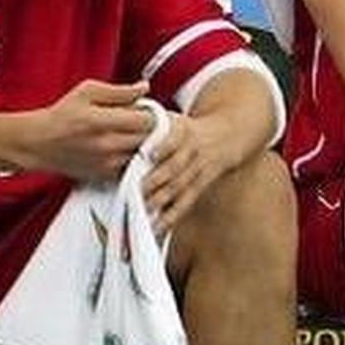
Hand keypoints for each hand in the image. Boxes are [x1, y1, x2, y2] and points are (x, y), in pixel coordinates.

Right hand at [20, 80, 154, 180]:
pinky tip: (127, 147)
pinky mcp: (106, 176)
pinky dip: (136, 158)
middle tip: (147, 121)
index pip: (147, 121)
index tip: (149, 110)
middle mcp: (107, 146)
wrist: (39, 144)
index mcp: (102, 122)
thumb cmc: (63, 114)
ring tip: (136, 133)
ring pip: (144, 154)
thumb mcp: (87, 91)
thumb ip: (120, 91)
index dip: (154, 113)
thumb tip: (144, 88)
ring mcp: (107, 164)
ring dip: (147, 144)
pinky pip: (133, 167)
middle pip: (150, 138)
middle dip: (153, 128)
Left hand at [141, 113, 239, 235]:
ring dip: (161, 200)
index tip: (149, 155)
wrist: (226, 136)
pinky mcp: (199, 186)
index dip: (164, 147)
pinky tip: (156, 227)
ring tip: (143, 211)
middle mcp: (193, 150)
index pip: (174, 139)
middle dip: (157, 179)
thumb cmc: (185, 128)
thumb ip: (146, 120)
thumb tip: (118, 118)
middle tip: (137, 190)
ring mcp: (198, 170)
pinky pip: (186, 202)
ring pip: (179, 186)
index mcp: (184, 129)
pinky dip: (171, 216)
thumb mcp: (172, 118)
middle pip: (176, 166)